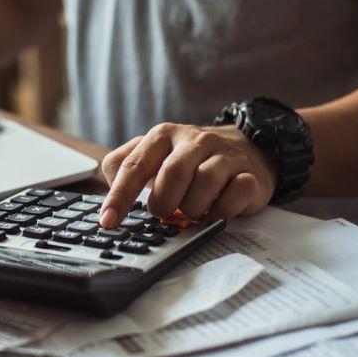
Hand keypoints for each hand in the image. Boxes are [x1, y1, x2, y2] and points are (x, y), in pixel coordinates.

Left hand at [99, 123, 278, 227]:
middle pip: (172, 175)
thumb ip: (125, 167)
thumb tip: (109, 194)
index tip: (108, 221)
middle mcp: (193, 140)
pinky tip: (217, 210)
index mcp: (163, 135)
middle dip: (163, 203)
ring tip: (192, 210)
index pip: (133, 165)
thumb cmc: (190, 159)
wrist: (248, 148)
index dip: (119, 196)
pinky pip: (235, 195)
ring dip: (193, 208)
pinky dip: (222, 210)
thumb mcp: (154, 155)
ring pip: (204, 184)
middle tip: (164, 212)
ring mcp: (224, 155)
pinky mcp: (250, 174)